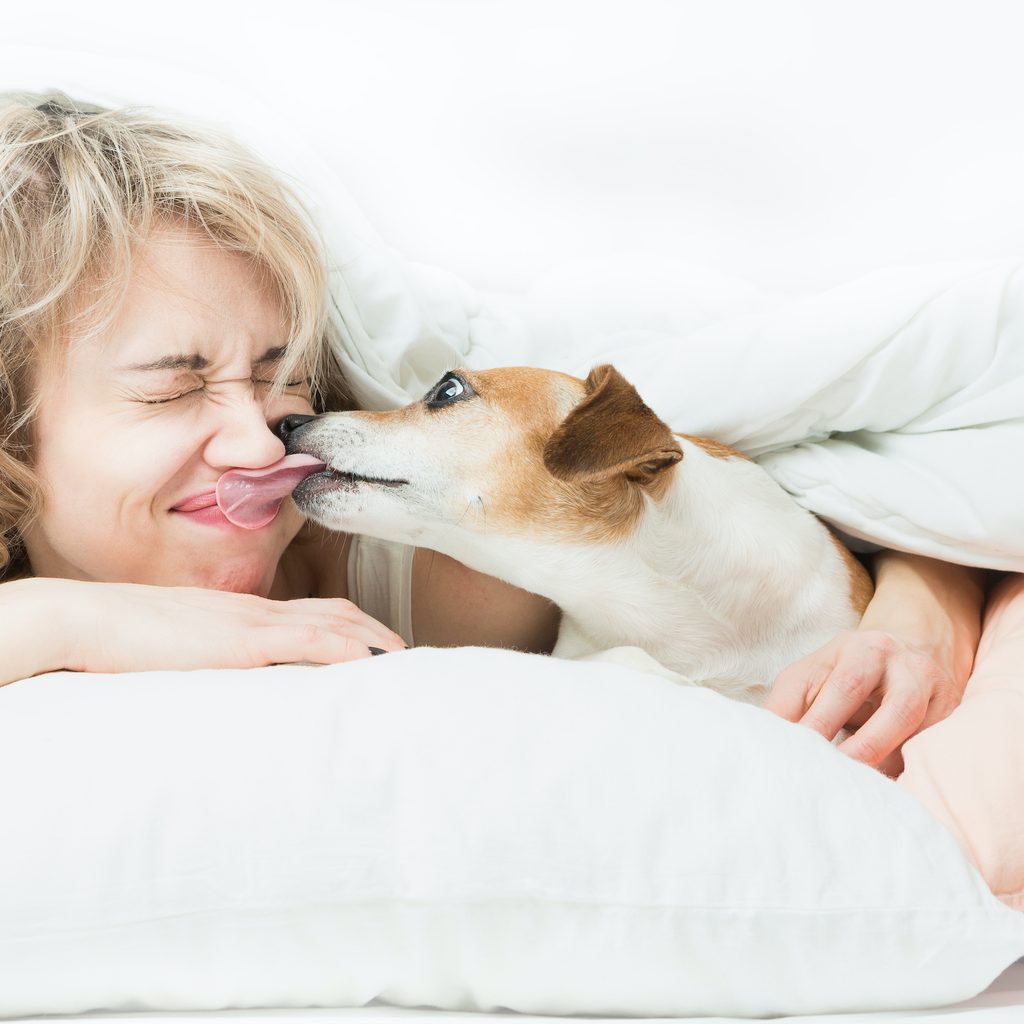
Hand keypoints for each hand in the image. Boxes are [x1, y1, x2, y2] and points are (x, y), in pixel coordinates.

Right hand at [36, 578, 406, 675]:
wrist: (88, 620)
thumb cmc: (125, 639)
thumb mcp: (181, 648)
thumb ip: (213, 659)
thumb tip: (233, 682)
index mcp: (244, 611)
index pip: (314, 609)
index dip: (353, 625)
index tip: (378, 646)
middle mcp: (257, 609)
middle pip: (335, 611)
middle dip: (375, 632)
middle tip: (407, 656)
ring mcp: (252, 620)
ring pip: (332, 622)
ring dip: (373, 641)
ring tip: (405, 661)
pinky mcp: (242, 639)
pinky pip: (307, 639)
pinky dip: (345, 649)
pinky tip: (371, 664)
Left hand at [763, 629, 963, 776]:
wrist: (910, 649)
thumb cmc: (845, 670)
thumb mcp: (813, 673)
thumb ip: (788, 703)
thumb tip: (766, 741)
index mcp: (865, 650)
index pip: (844, 687)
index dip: (822, 722)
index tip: (799, 752)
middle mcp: (908, 667)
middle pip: (894, 712)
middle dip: (862, 749)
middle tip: (831, 779)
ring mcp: (938, 693)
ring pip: (921, 736)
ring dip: (889, 765)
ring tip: (858, 792)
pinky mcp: (955, 717)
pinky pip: (935, 751)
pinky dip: (910, 774)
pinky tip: (886, 794)